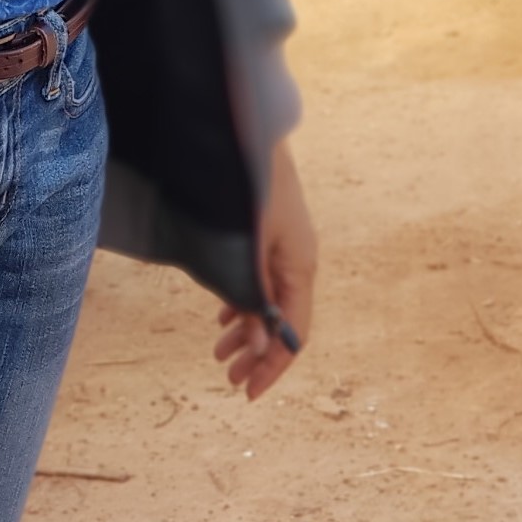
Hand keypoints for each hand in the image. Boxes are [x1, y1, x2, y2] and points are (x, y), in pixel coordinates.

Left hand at [214, 139, 316, 400]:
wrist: (245, 128)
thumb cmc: (247, 186)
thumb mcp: (247, 248)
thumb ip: (251, 297)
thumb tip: (258, 349)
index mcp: (301, 265)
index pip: (294, 331)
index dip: (274, 365)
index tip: (250, 393)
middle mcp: (297, 257)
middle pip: (283, 319)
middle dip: (257, 353)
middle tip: (230, 379)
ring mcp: (282, 243)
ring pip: (268, 298)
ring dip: (247, 329)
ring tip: (220, 353)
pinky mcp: (267, 228)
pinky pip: (260, 276)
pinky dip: (242, 300)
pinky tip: (225, 315)